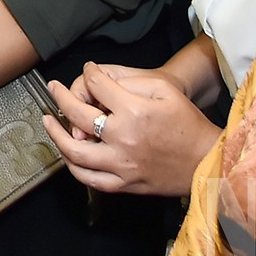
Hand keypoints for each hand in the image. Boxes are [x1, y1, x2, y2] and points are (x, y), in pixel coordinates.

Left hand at [42, 63, 221, 196]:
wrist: (207, 163)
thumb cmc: (187, 123)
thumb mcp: (165, 90)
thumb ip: (130, 80)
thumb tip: (98, 78)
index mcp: (134, 112)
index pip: (96, 86)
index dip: (89, 74)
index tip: (88, 71)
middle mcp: (122, 139)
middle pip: (77, 115)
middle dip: (61, 96)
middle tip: (53, 88)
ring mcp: (121, 164)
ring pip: (74, 151)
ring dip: (56, 134)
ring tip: (48, 122)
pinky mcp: (124, 184)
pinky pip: (88, 178)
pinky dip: (72, 165)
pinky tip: (67, 152)